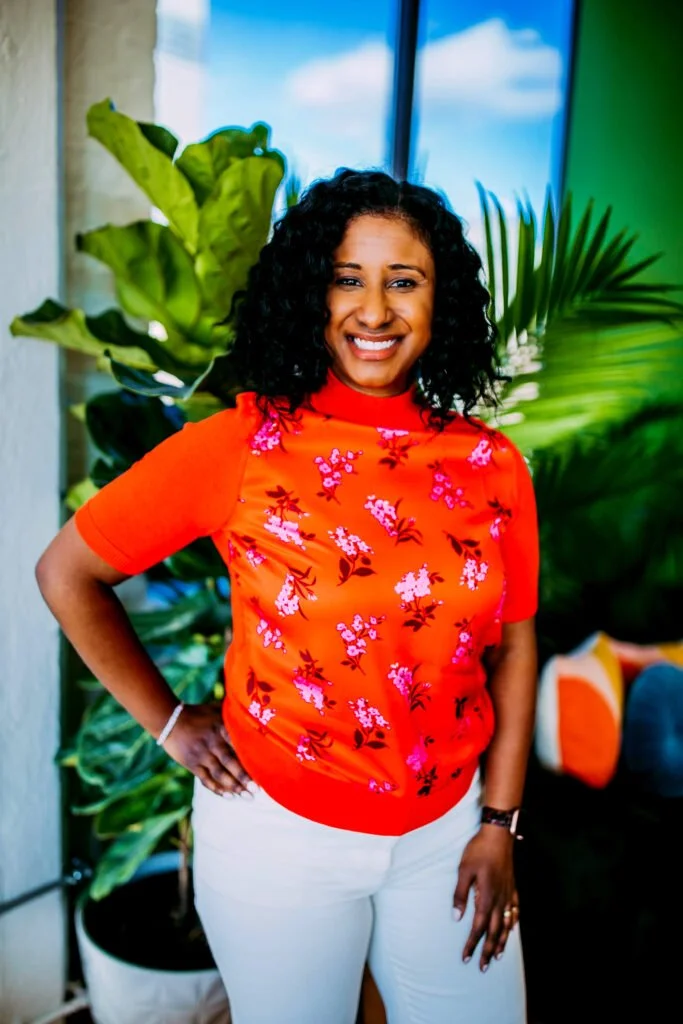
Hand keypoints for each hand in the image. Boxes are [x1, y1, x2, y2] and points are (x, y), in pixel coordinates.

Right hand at [162, 702, 251, 796]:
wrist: (169, 720)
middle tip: (256, 790)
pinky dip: (217, 789)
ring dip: (233, 787)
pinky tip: (229, 796)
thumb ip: (233, 711)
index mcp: (221, 727)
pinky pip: (206, 780)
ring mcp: (201, 755)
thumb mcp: (216, 708)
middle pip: (230, 762)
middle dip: (244, 777)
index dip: (250, 756)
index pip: (238, 743)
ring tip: (246, 796)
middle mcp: (212, 742)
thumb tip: (252, 705)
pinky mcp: (192, 764)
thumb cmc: (198, 713)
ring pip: (219, 774)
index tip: (264, 767)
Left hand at [453, 826, 518, 971]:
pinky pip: (515, 911)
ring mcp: (508, 894)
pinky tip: (511, 929)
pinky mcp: (512, 887)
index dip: (472, 944)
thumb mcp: (463, 871)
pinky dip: (512, 924)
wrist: (498, 835)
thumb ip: (460, 895)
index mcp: (486, 897)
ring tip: (498, 956)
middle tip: (483, 968)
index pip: (478, 927)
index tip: (465, 957)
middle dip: (488, 951)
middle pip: (494, 932)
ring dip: (502, 942)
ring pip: (506, 925)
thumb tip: (456, 918)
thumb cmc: (478, 851)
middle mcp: (499, 900)